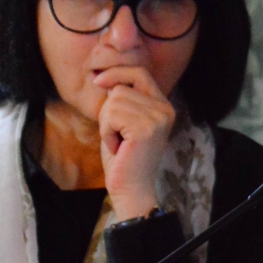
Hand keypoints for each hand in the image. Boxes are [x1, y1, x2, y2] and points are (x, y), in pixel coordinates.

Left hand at [93, 66, 174, 218]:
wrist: (132, 190)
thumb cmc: (124, 158)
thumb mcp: (124, 122)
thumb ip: (123, 100)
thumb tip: (106, 79)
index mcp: (163, 105)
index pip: (140, 72)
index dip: (117, 72)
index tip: (98, 82)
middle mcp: (165, 109)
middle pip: (121, 88)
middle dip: (108, 111)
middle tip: (117, 135)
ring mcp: (158, 118)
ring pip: (114, 101)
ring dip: (107, 124)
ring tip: (118, 142)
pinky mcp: (146, 128)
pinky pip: (111, 116)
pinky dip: (107, 132)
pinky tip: (118, 147)